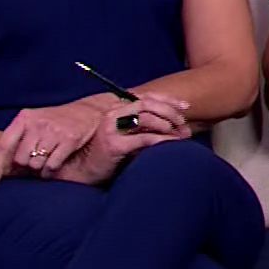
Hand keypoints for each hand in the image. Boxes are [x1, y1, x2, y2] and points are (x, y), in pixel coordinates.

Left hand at [0, 98, 111, 184]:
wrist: (88, 111)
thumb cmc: (56, 121)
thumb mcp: (34, 122)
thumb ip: (18, 140)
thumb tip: (2, 167)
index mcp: (24, 118)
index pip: (3, 145)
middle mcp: (38, 124)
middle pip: (21, 158)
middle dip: (25, 165)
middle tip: (34, 161)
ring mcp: (55, 131)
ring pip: (36, 164)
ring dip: (39, 169)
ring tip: (45, 161)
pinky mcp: (70, 139)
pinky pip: (53, 165)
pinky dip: (50, 170)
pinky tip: (53, 166)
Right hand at [50, 96, 192, 186]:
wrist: (83, 171)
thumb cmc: (108, 155)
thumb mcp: (128, 137)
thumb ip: (145, 128)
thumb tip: (177, 127)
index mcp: (116, 110)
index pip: (146, 97)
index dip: (168, 99)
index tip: (185, 106)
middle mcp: (113, 114)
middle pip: (148, 103)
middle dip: (170, 111)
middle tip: (184, 123)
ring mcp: (111, 128)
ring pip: (147, 118)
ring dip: (168, 125)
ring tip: (180, 135)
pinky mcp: (113, 144)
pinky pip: (144, 138)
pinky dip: (162, 140)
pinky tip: (172, 143)